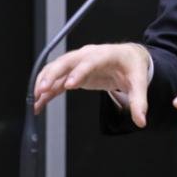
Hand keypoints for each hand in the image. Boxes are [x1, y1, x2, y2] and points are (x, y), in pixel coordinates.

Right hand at [33, 43, 150, 126]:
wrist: (128, 58)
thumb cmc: (132, 66)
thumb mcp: (139, 82)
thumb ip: (138, 102)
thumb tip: (141, 121)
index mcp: (106, 55)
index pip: (91, 61)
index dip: (79, 72)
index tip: (69, 84)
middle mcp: (88, 55)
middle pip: (67, 61)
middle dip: (53, 74)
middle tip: (42, 90)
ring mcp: (79, 62)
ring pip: (57, 68)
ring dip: (44, 81)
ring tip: (36, 98)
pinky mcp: (73, 72)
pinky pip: (57, 79)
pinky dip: (47, 90)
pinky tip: (39, 103)